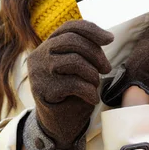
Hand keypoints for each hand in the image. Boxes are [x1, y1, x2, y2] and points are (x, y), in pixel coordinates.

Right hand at [23, 20, 112, 149]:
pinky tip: (92, 98)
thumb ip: (85, 50)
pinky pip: (74, 83)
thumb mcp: (79, 65)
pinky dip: (89, 91)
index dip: (92, 30)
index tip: (110, 39)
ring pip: (73, 61)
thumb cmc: (72, 90)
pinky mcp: (42, 90)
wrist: (58, 122)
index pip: (70, 27)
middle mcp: (39, 54)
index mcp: (49, 44)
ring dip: (92, 73)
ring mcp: (38, 71)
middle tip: (106, 68)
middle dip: (95, 53)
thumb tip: (107, 37)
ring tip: (95, 84)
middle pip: (72, 41)